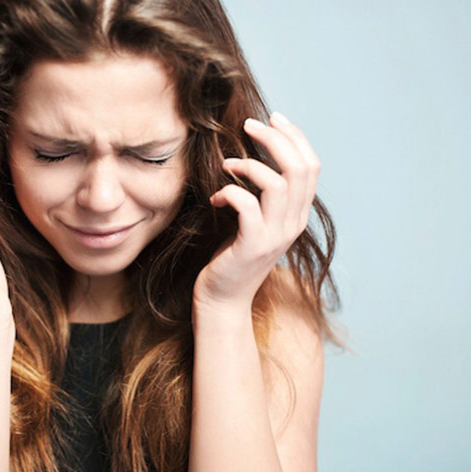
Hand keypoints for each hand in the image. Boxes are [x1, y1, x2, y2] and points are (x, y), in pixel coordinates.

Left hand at [193, 112, 321, 310]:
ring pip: (278, 183)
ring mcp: (275, 236)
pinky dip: (229, 192)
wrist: (223, 298)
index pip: (311, 165)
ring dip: (249, 164)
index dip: (295, 137)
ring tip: (227, 165)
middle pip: (300, 168)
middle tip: (248, 126)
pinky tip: (216, 198)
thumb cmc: (232, 255)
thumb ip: (263, 194)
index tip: (273, 118)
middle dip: (275, 139)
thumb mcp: (255, 221)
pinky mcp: (252, 246)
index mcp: (298, 214)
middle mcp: (293, 223)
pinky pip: (247, 205)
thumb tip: (254, 156)